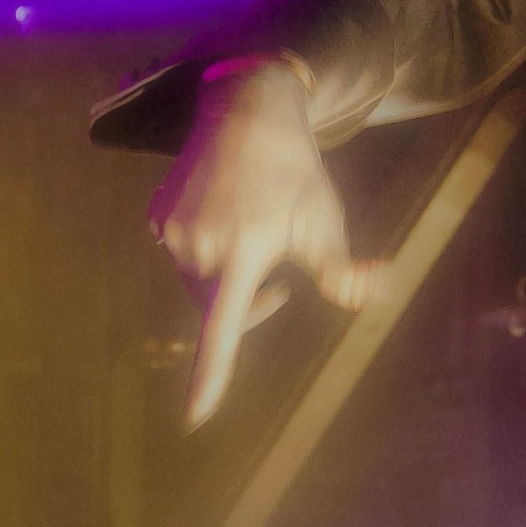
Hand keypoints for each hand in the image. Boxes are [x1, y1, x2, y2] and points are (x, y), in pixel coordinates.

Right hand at [147, 60, 385, 429]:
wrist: (248, 110)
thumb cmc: (296, 169)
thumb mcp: (325, 218)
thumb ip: (342, 268)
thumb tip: (370, 294)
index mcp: (245, 248)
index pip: (224, 326)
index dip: (213, 373)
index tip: (197, 416)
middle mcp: (200, 243)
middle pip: (215, 308)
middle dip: (245, 308)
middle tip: (281, 288)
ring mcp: (172, 229)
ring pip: (196, 282)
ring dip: (223, 277)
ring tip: (251, 231)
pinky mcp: (155, 216)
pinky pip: (180, 254)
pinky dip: (203, 251)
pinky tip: (225, 213)